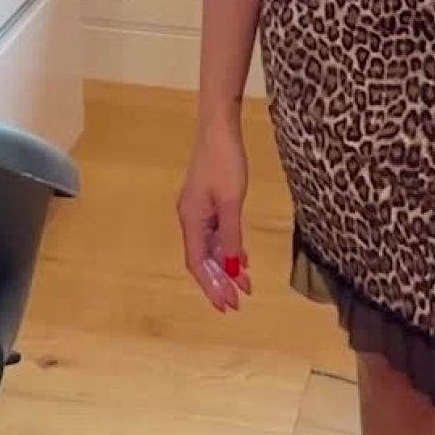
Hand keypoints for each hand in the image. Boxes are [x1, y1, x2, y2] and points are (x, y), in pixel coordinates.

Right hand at [177, 121, 252, 310]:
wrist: (219, 130)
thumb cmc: (224, 162)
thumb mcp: (231, 202)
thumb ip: (231, 235)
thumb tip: (232, 267)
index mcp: (191, 220)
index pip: (197, 263)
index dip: (210, 285)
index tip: (226, 304)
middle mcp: (190, 218)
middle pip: (203, 259)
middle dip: (219, 282)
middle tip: (236, 303)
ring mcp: (198, 210)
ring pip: (211, 247)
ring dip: (226, 266)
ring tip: (244, 285)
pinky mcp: (208, 201)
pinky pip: (217, 233)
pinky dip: (228, 248)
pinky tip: (241, 259)